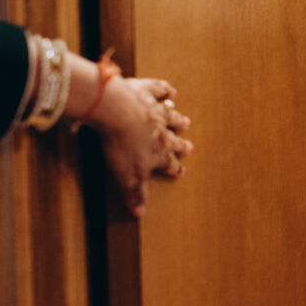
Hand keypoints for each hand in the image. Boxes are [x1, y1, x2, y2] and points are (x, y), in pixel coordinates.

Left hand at [92, 76, 191, 217]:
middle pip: (174, 141)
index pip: (170, 165)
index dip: (175, 169)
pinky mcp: (146, 92)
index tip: (180, 171)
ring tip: (185, 122)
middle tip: (189, 146)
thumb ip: (135, 194)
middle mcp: (162, 133)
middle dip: (182, 145)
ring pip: (172, 117)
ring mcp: (155, 112)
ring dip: (178, 120)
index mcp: (158, 154)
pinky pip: (160, 91)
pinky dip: (166, 91)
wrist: (116, 111)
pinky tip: (171, 92)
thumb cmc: (121, 145)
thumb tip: (139, 214)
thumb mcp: (127, 176)